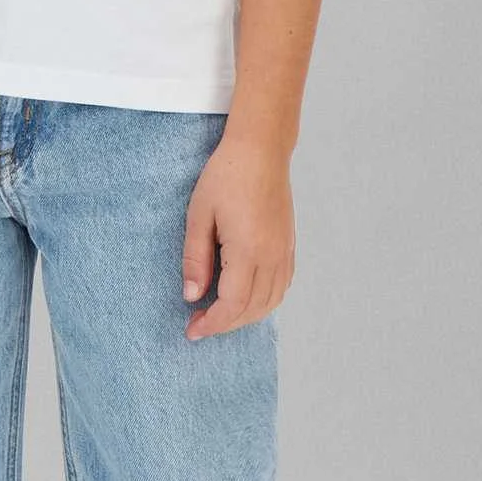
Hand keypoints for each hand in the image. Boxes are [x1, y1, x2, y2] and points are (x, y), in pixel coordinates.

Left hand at [181, 133, 294, 337]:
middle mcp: (272, 256)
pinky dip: (264, 302)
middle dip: (225, 324)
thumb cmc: (226, 176)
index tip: (192, 330)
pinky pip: (281, 286)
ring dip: (245, 316)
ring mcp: (284, 251)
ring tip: (219, 314)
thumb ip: (196, 259)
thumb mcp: (199, 216)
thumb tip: (192, 296)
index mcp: (248, 250)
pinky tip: (245, 298)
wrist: (261, 150)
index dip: (212, 324)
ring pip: (271, 302)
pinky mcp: (289, 245)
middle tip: (199, 323)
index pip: (232, 305)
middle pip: (252, 309)